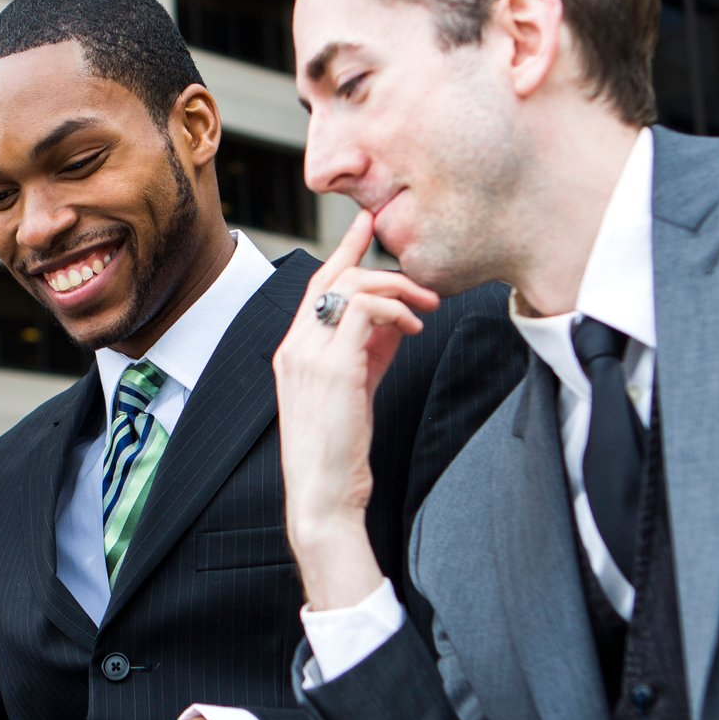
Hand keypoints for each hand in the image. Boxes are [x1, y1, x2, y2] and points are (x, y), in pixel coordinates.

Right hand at [273, 211, 439, 608]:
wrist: (323, 495)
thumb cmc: (339, 450)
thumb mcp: (355, 390)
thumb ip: (370, 352)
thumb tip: (397, 319)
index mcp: (292, 350)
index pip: (316, 284)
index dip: (344, 250)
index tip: (366, 225)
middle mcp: (293, 345)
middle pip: (334, 275)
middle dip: (382, 266)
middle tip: (424, 286)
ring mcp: (308, 354)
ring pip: (351, 286)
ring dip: (396, 289)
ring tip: (426, 309)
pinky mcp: (333, 367)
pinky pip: (364, 311)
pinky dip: (395, 310)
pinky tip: (415, 327)